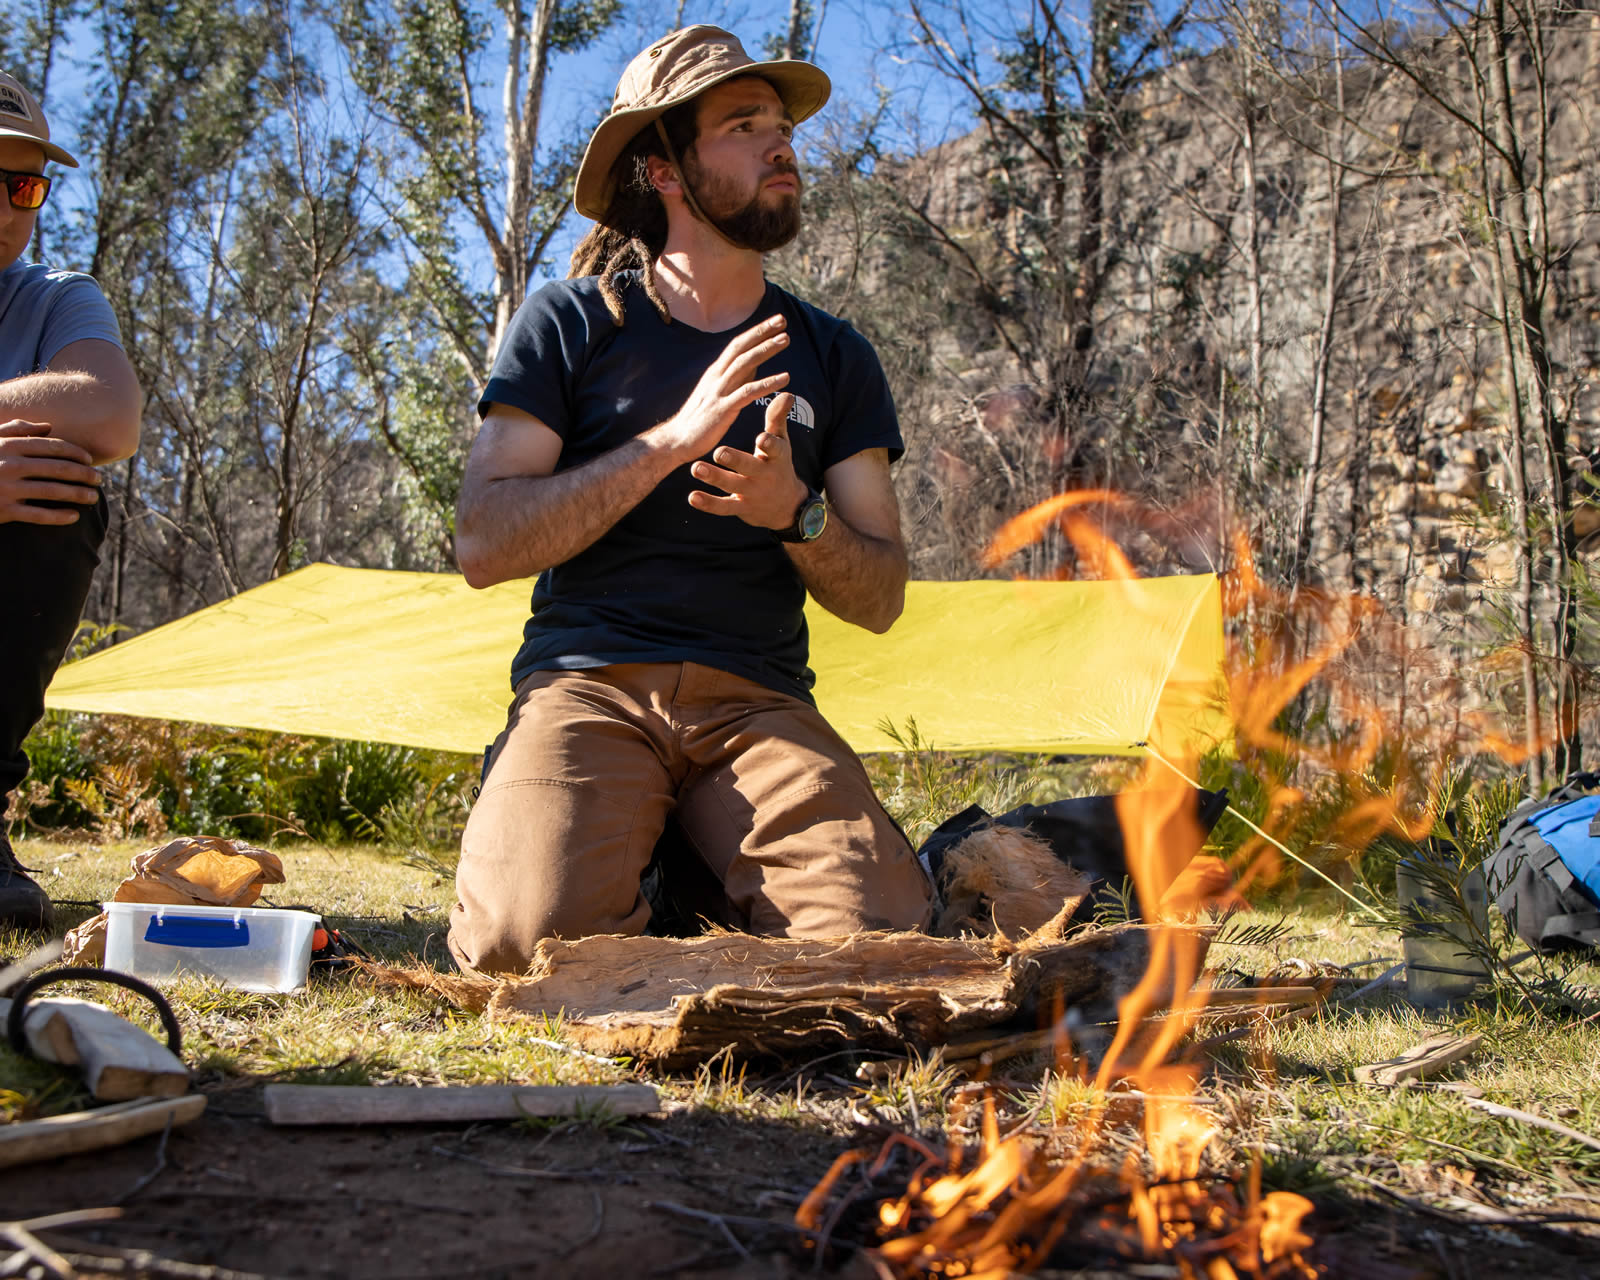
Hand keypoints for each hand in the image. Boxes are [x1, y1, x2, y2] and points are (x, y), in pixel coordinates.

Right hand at [0, 419, 101, 524]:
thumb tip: (48, 427)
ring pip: (52, 491)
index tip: (90, 460)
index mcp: (8, 445)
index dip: (75, 453)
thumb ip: (17, 430)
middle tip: (99, 479)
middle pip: (58, 468)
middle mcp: (9, 465)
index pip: (51, 446)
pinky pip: (38, 515)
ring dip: (77, 494)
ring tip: (92, 497)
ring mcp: (6, 488)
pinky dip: (59, 516)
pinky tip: (74, 517)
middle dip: (83, 474)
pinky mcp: (3, 510)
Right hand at [649, 315, 790, 462]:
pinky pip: (748, 392)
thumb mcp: (716, 393)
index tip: (774, 321)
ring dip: (766, 349)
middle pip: (741, 347)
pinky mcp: (723, 409)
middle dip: (762, 331)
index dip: (755, 331)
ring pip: (745, 364)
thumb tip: (754, 367)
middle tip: (782, 319)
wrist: (677, 440)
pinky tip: (785, 378)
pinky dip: (767, 383)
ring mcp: (719, 391)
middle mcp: (716, 376)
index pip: (737, 345)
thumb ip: (735, 379)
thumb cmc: (699, 419)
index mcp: (715, 372)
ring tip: (786, 339)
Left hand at [687, 391, 809, 529]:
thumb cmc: (778, 464)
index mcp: (776, 457)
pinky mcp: (740, 508)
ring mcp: (752, 493)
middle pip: (749, 467)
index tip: (761, 439)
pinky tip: (692, 497)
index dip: (769, 444)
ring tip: (695, 468)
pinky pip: (723, 507)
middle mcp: (764, 476)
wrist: (785, 506)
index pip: (775, 449)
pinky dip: (708, 503)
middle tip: (719, 451)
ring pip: (732, 485)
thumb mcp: (781, 443)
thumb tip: (787, 394)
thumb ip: (778, 419)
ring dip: (714, 478)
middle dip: (735, 461)